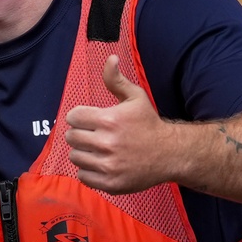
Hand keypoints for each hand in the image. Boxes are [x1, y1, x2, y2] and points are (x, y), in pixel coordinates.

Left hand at [64, 56, 176, 192]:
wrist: (170, 154)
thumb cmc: (149, 124)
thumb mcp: (136, 97)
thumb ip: (116, 80)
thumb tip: (110, 58)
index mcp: (110, 120)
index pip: (73, 117)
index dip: (79, 117)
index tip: (89, 119)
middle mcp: (108, 143)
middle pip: (71, 137)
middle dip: (79, 134)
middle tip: (93, 135)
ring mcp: (108, 165)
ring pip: (75, 157)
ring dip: (83, 152)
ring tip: (97, 149)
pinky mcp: (110, 183)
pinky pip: (83, 176)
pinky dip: (89, 171)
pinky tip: (101, 163)